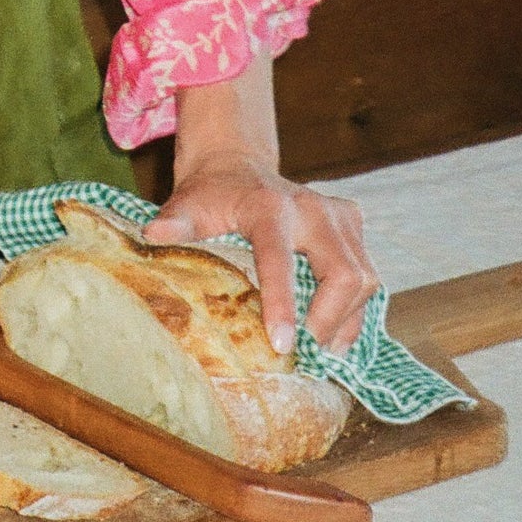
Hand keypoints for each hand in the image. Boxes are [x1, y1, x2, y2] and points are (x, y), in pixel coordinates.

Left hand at [144, 156, 378, 356]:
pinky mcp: (353, 225)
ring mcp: (340, 215)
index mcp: (270, 206)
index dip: (283, 304)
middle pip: (345, 273)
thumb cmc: (210, 195)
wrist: (236, 166)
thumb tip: (153, 237)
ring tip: (321, 353)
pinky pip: (368, 276)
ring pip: (365, 278)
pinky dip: (354, 311)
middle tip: (306, 356)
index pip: (281, 258)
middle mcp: (313, 208)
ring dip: (346, 321)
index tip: (281, 345)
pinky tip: (334, 334)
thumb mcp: (187, 204)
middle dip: (329, 321)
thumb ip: (175, 222)